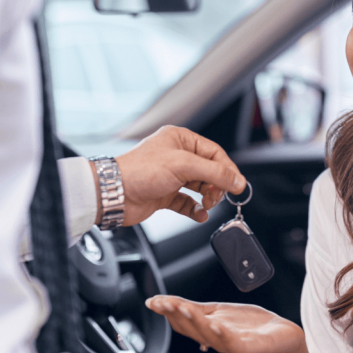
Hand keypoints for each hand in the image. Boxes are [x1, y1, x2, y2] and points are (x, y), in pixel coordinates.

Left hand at [109, 126, 245, 225]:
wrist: (113, 194)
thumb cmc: (139, 171)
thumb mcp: (183, 166)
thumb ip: (214, 173)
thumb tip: (237, 180)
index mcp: (180, 139)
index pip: (214, 152)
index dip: (228, 169)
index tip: (238, 185)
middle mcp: (175, 156)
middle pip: (209, 170)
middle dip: (217, 185)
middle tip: (218, 196)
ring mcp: (170, 176)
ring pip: (200, 187)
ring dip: (208, 197)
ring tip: (208, 204)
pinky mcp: (164, 194)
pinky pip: (187, 202)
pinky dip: (195, 209)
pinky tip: (200, 214)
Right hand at [145, 295, 303, 352]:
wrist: (280, 337)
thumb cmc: (249, 325)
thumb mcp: (217, 312)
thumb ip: (195, 309)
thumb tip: (165, 302)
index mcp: (206, 330)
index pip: (182, 321)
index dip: (166, 311)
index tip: (153, 301)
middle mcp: (215, 339)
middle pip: (190, 329)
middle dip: (175, 314)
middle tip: (163, 302)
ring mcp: (231, 344)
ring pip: (207, 335)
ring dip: (194, 322)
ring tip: (182, 308)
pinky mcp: (248, 347)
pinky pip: (232, 342)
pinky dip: (222, 333)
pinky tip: (215, 324)